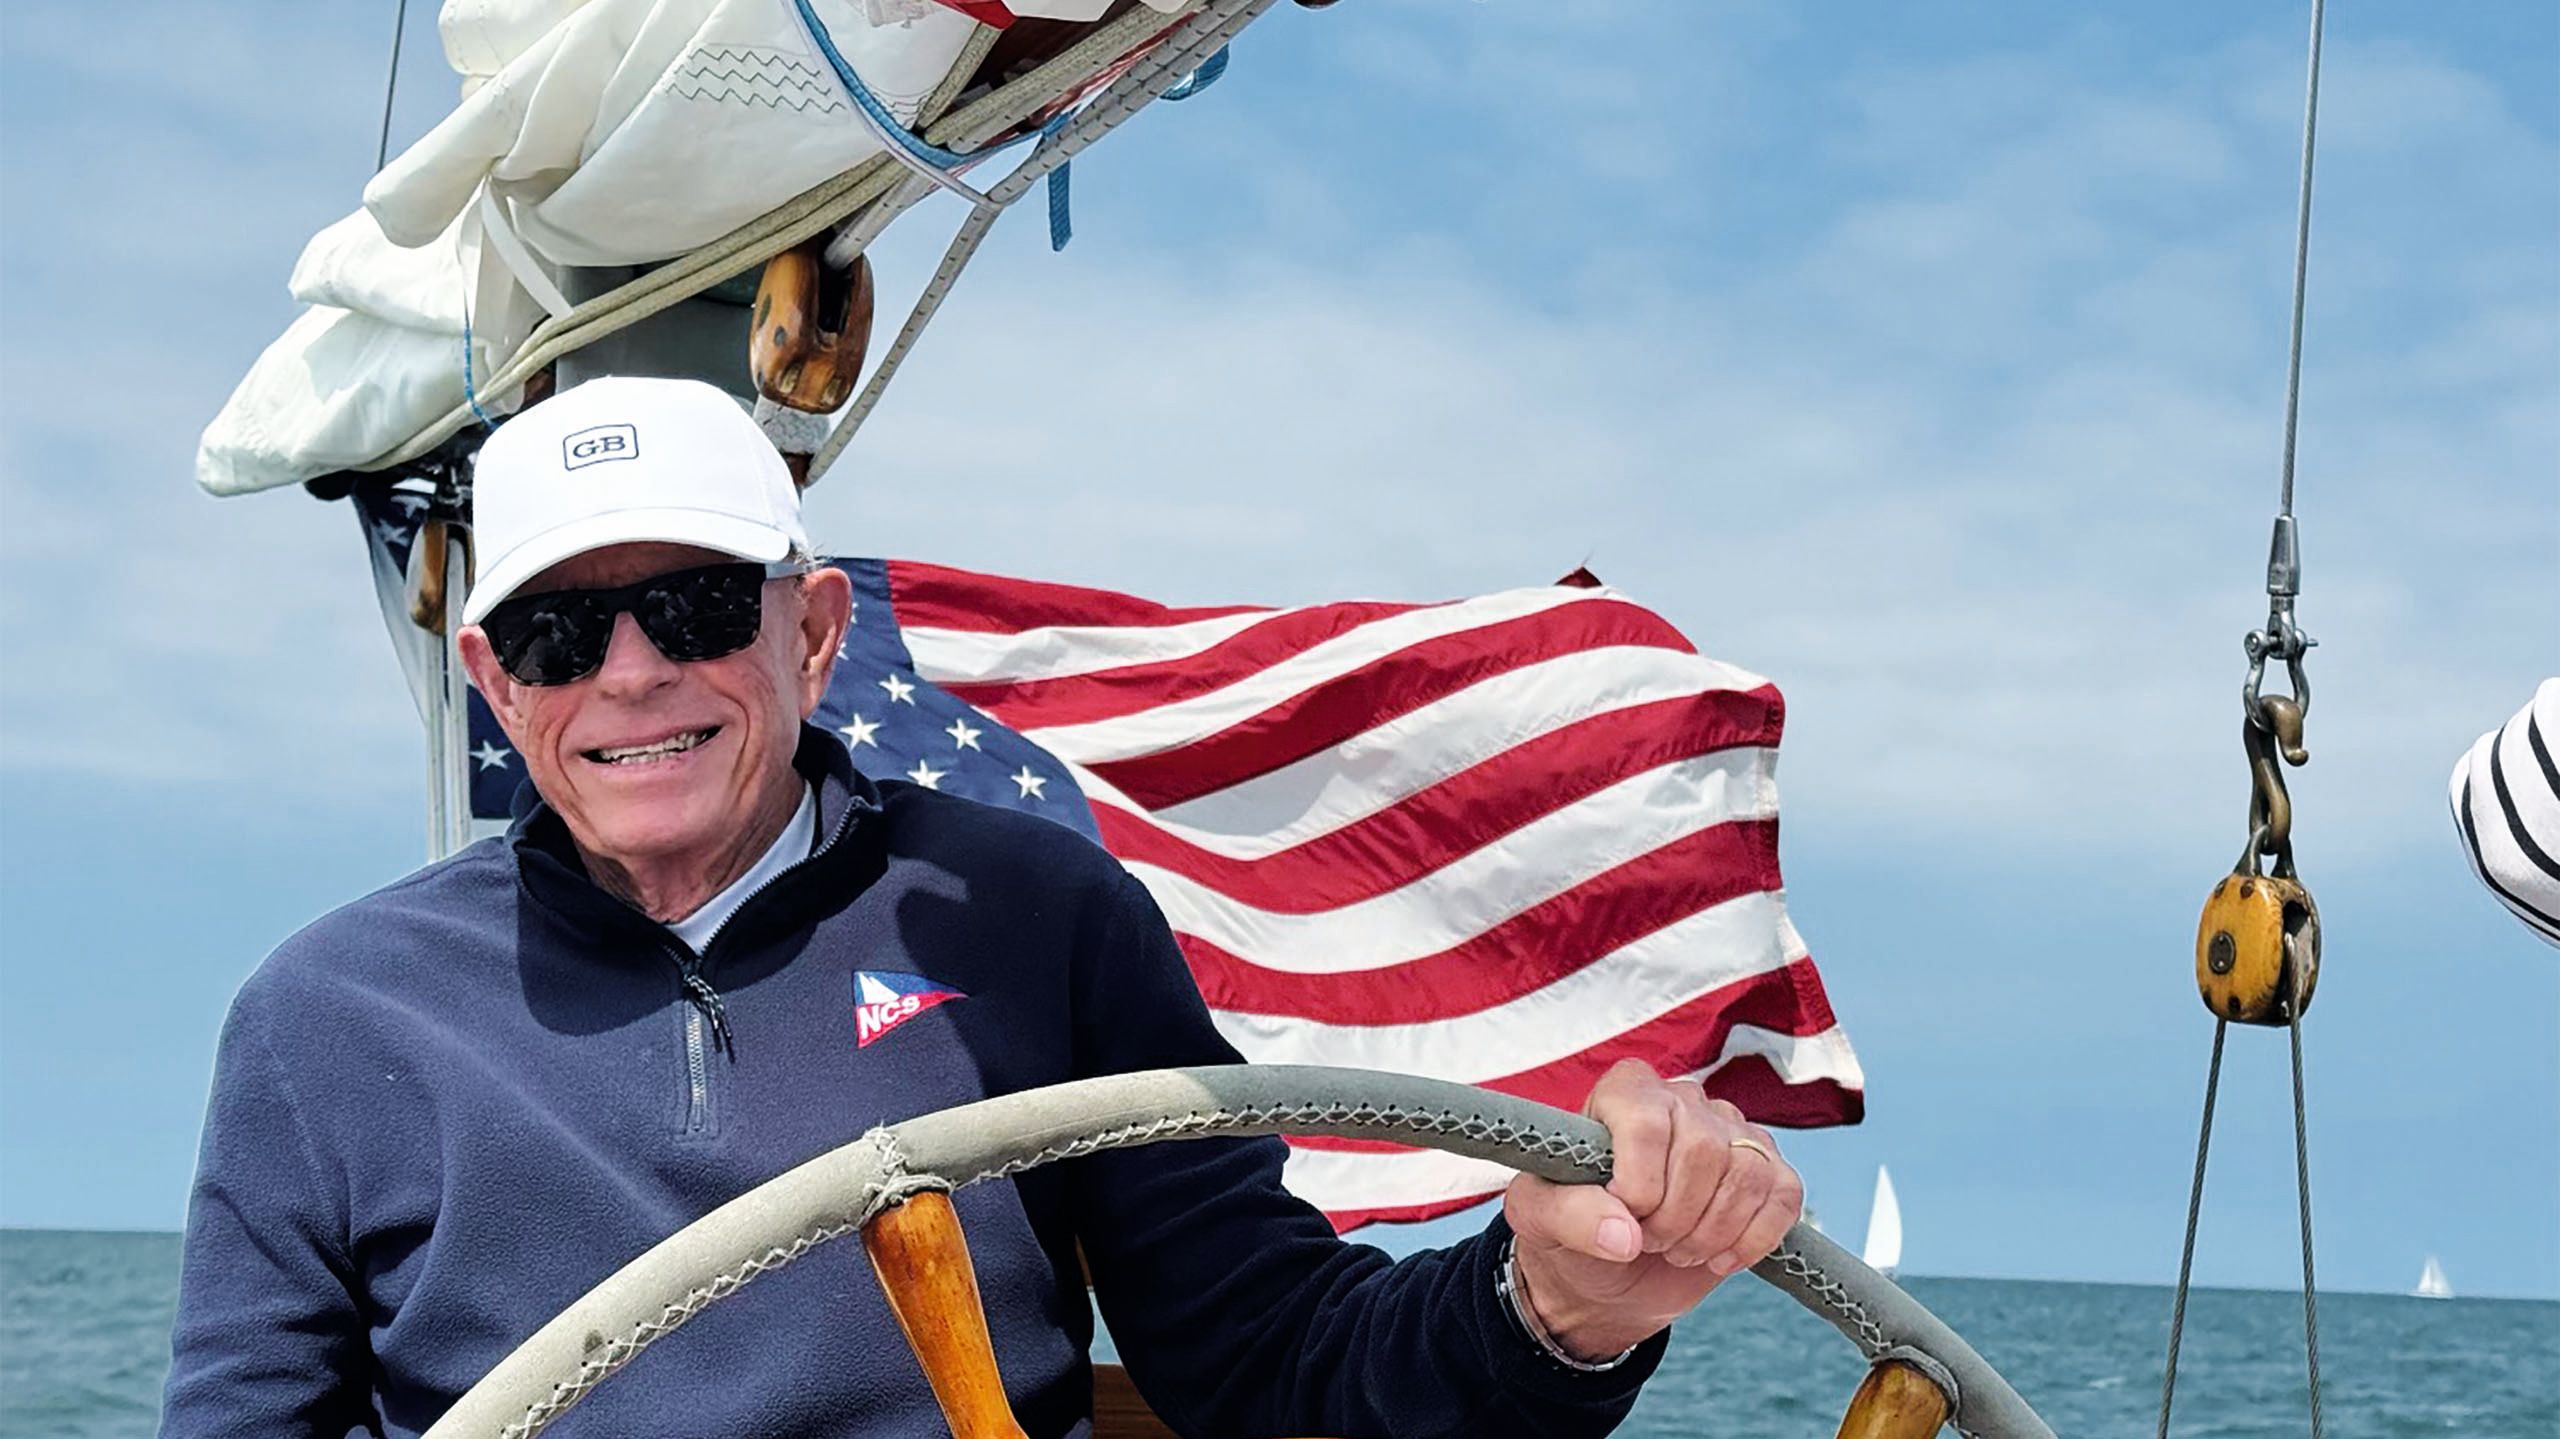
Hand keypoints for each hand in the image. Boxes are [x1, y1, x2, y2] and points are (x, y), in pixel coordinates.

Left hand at [1501, 1059, 1803, 1360]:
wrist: (1607, 1275)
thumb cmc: (1568, 1227)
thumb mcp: (1540, 1220)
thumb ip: (1568, 1215)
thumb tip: (1624, 1234)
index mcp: (1625, 1091)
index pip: (1649, 1124)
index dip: (1638, 1186)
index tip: (1620, 1216)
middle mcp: (1682, 1098)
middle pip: (1704, 1150)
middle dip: (1676, 1216)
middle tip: (1648, 1240)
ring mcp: (1730, 1130)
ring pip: (1748, 1172)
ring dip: (1712, 1232)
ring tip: (1677, 1249)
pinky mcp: (1765, 1169)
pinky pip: (1784, 1193)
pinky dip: (1754, 1238)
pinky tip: (1718, 1257)